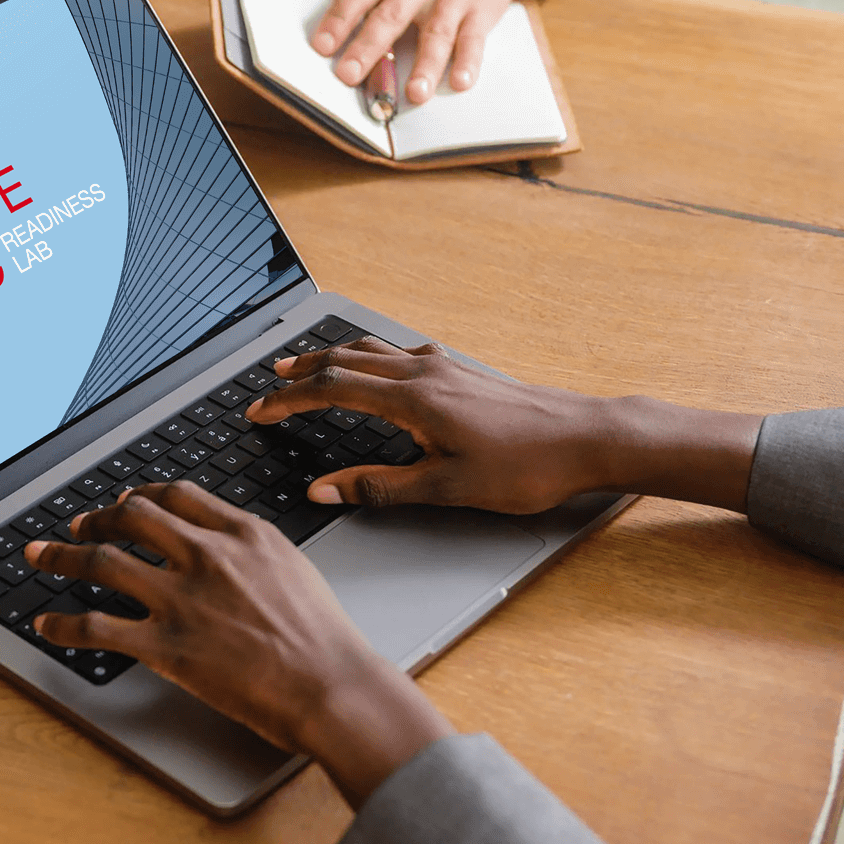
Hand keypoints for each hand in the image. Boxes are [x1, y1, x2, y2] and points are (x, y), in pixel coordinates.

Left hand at [25, 483, 452, 807]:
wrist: (330, 684)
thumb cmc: (323, 638)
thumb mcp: (293, 568)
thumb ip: (254, 550)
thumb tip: (230, 548)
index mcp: (241, 533)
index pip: (176, 496)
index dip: (142, 494)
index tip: (128, 500)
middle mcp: (205, 555)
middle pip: (132, 517)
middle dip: (97, 516)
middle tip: (80, 523)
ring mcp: (182, 599)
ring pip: (103, 561)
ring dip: (63, 556)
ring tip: (42, 557)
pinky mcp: (165, 646)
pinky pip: (97, 627)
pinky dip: (62, 625)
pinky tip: (46, 625)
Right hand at [248, 336, 763, 514]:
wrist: (586, 438)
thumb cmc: (524, 468)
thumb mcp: (446, 489)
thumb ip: (379, 488)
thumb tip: (324, 490)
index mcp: (412, 400)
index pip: (331, 391)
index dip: (288, 401)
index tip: (257, 411)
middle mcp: (423, 373)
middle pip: (344, 361)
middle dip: (299, 374)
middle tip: (265, 386)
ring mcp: (443, 367)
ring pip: (370, 353)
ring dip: (330, 359)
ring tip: (303, 368)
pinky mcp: (460, 372)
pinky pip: (397, 353)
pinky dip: (366, 357)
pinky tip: (373, 369)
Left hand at [261, 0, 518, 104]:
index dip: (339, 18)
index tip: (321, 45)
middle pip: (391, 14)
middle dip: (370, 45)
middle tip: (350, 76)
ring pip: (436, 32)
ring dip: (426, 64)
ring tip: (414, 94)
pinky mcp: (479, 11)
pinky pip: (473, 39)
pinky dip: (468, 62)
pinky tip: (458, 83)